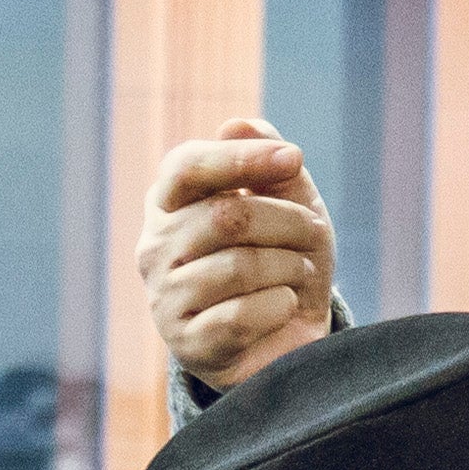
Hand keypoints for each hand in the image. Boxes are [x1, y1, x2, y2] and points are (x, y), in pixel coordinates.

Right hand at [138, 119, 335, 387]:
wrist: (292, 337)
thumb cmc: (285, 262)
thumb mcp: (292, 207)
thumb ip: (272, 166)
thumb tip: (236, 125)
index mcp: (170, 205)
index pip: (186, 167)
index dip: (241, 158)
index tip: (294, 158)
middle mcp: (155, 248)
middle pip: (225, 217)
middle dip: (287, 222)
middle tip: (312, 234)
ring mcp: (164, 298)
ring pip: (237, 267)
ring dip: (289, 268)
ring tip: (297, 274)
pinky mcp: (186, 345)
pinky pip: (241, 316)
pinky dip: (280, 307)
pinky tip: (282, 308)